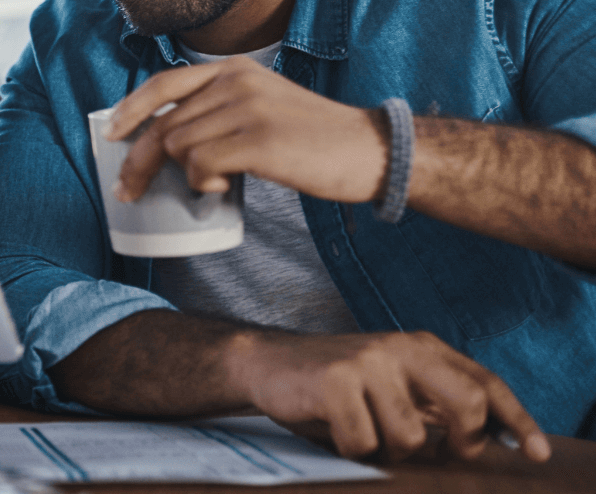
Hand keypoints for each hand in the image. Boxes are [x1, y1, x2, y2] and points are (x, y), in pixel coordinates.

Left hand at [107, 56, 385, 204]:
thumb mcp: (262, 105)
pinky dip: (203, 184)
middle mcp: (236, 81)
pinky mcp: (258, 140)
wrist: (370, 150)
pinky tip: (223, 189)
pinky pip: (201, 165)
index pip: (164, 83)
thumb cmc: (313, 138)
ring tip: (212, 184)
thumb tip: (169, 140)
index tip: (111, 133)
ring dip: (185, 174)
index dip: (131, 109)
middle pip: (164, 124)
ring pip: (179, 146)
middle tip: (128, 190)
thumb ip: (219, 110)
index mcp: (234, 69)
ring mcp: (247, 108)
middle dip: (139, 161)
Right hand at [232, 329, 549, 462]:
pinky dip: (351, 450)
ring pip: (411, 438)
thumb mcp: (390, 382)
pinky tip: (334, 430)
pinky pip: (364, 443)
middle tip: (444, 454)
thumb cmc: (334, 382)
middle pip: (465, 403)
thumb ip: (433, 401)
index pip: (483, 382)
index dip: (515, 419)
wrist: (265, 361)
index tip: (537, 451)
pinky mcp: (336, 382)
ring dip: (388, 451)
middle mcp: (400, 348)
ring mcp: (367, 363)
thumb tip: (490, 436)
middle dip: (462, 442)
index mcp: (420, 347)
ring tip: (364, 434)